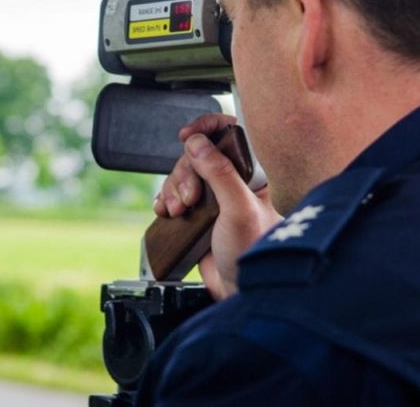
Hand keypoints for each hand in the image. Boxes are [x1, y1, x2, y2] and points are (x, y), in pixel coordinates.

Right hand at [154, 114, 281, 299]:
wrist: (240, 292)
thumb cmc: (252, 253)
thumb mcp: (239, 208)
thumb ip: (220, 173)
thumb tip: (198, 143)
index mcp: (253, 172)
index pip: (231, 133)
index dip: (207, 128)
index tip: (187, 135)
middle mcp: (235, 180)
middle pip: (197, 154)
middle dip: (185, 173)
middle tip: (190, 198)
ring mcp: (215, 197)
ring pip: (183, 174)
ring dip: (173, 189)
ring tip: (180, 211)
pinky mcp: (199, 214)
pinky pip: (175, 194)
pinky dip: (166, 199)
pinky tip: (167, 212)